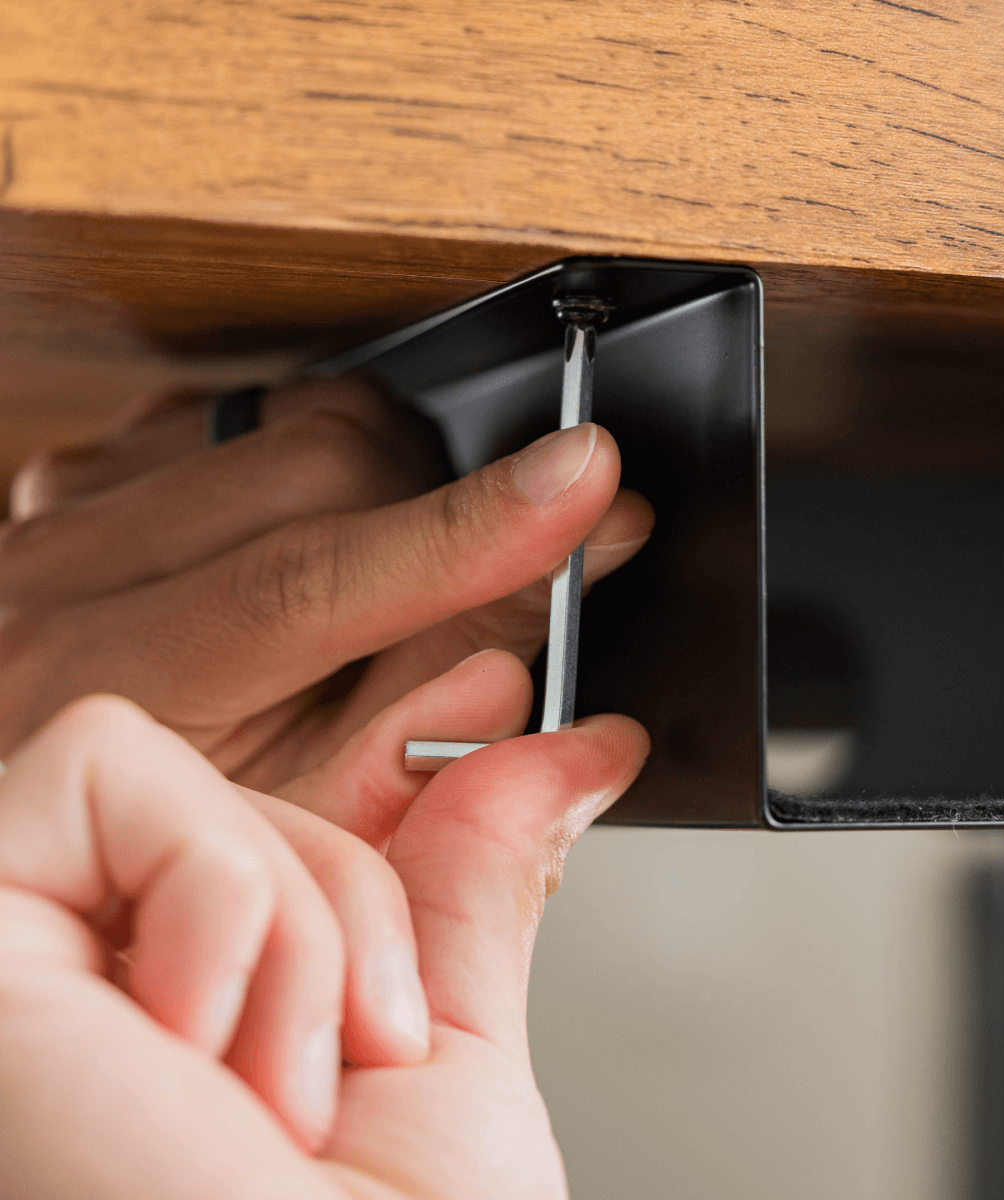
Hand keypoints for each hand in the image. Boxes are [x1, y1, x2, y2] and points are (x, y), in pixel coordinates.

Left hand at [0, 375, 652, 789]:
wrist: (47, 790)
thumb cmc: (166, 826)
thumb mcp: (296, 823)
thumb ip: (417, 740)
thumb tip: (532, 649)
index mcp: (107, 683)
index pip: (311, 579)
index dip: (467, 531)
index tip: (585, 486)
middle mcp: (68, 568)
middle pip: (322, 461)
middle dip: (449, 502)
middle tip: (515, 556)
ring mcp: (76, 500)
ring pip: (302, 413)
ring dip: (396, 479)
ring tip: (395, 573)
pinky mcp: (101, 463)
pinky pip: (261, 410)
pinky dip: (334, 464)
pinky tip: (326, 540)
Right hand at [0, 685, 647, 1197]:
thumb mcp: (437, 1089)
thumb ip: (470, 898)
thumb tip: (567, 756)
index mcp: (195, 1025)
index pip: (291, 826)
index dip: (396, 761)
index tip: (516, 696)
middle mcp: (85, 991)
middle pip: (253, 800)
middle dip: (345, 907)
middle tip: (348, 1067)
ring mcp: (10, 956)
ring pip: (191, 777)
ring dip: (294, 930)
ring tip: (270, 1093)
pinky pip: (101, 771)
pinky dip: (217, 901)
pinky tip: (194, 1048)